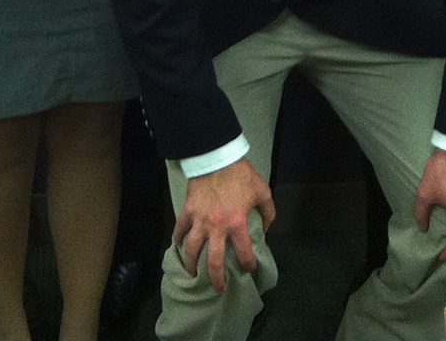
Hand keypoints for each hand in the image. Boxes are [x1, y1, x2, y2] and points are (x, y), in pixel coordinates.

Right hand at [173, 158, 275, 292]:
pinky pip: (180, 229)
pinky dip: (178, 239)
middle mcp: (217, 227)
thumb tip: (266, 227)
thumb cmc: (241, 175)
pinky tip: (179, 246)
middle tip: (219, 289)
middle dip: (217, 279)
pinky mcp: (188, 211)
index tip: (249, 268)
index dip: (248, 264)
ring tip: (192, 274)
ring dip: (191, 265)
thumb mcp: (262, 191)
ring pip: (192, 250)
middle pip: (213, 261)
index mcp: (237, 223)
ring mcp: (199, 220)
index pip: (244, 252)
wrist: (217, 157)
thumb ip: (268, 212)